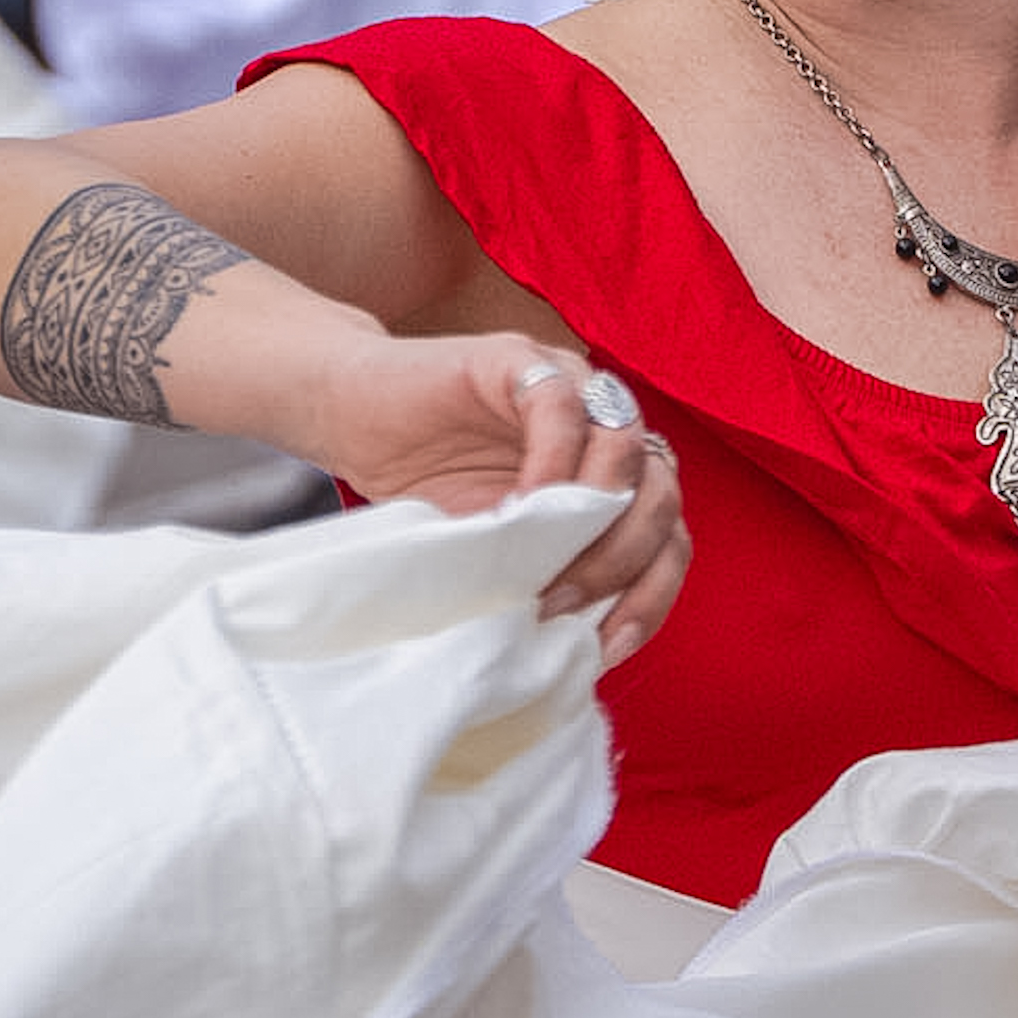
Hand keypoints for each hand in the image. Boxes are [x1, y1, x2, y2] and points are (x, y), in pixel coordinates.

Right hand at [304, 331, 688, 669]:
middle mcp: (605, 427)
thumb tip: (583, 657)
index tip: (609, 646)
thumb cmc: (426, 489)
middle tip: (565, 606)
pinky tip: (520, 510)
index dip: (651, 593)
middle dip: (625, 563)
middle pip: (661, 495)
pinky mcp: (519, 360)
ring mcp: (570, 387)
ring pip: (628, 448)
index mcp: (612, 477)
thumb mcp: (500, 553)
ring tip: (546, 567)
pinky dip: (553, 463)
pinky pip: (562, 406)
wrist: (350, 416)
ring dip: (595, 519)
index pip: (668, 537)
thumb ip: (549, 578)